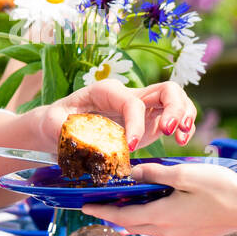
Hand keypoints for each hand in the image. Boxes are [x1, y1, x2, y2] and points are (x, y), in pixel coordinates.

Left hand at [40, 79, 196, 151]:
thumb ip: (59, 127)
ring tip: (180, 138)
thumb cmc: (56, 121)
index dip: (136, 122)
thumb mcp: (51, 122)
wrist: (60, 125)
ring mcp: (143, 108)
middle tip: (169, 132)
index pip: (132, 102)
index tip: (130, 146)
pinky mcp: (149, 122)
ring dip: (185, 116)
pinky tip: (181, 141)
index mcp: (108, 92)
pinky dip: (183, 127)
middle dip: (174, 109)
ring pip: (176, 100)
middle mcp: (129, 96)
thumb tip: (77, 139)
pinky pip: (175, 118)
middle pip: (166, 89)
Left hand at [81, 162, 236, 235]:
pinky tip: (160, 206)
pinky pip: (164, 229)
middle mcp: (165, 231)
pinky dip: (155, 218)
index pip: (120, 215)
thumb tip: (132, 174)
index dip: (100, 211)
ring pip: (148, 227)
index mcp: (160, 215)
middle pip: (131, 224)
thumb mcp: (184, 174)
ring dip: (135, 215)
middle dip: (113, 214)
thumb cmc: (220, 189)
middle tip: (99, 202)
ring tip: (127, 200)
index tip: (83, 206)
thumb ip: (155, 174)